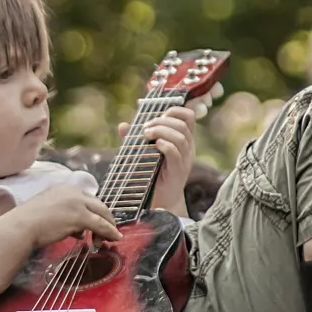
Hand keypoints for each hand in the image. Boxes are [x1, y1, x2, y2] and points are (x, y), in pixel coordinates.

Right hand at [5, 183, 121, 249]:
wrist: (21, 227)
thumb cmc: (29, 223)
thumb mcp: (50, 213)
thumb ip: (66, 218)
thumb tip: (80, 232)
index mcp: (64, 188)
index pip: (87, 199)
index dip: (94, 212)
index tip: (97, 223)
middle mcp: (73, 192)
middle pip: (98, 204)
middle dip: (106, 219)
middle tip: (109, 231)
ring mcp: (77, 203)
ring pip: (102, 214)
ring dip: (108, 227)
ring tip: (110, 238)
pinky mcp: (80, 216)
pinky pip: (101, 225)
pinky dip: (110, 232)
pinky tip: (114, 238)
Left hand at [118, 85, 219, 218]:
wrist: (160, 201)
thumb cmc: (152, 174)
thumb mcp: (144, 153)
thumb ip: (135, 139)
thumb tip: (123, 125)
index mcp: (183, 140)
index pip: (188, 117)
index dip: (175, 110)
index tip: (157, 113)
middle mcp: (188, 148)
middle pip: (182, 124)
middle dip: (162, 121)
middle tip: (144, 128)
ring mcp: (185, 160)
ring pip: (180, 137)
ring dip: (161, 131)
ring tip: (146, 135)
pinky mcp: (178, 171)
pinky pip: (175, 153)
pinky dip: (165, 145)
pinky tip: (154, 146)